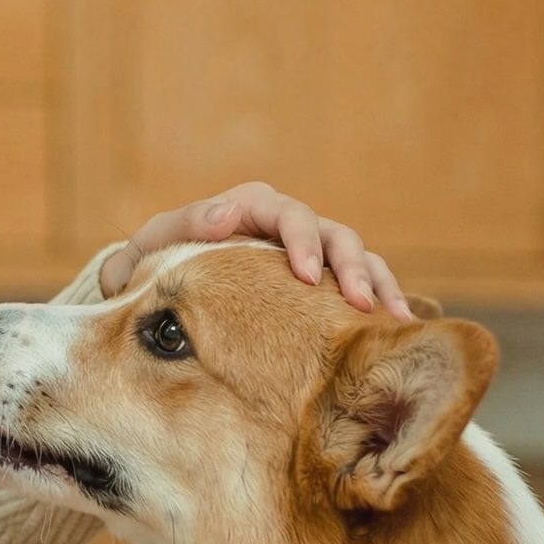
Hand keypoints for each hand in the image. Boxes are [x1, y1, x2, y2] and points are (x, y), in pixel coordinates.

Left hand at [98, 180, 412, 318]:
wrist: (155, 296)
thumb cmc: (150, 267)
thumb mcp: (152, 245)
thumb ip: (181, 227)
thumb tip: (225, 216)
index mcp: (250, 208)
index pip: (286, 213)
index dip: (301, 239)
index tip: (305, 274)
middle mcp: (287, 229)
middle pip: (333, 235)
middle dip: (349, 266)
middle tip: (354, 301)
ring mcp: (310, 257)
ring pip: (357, 260)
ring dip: (377, 286)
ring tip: (391, 320)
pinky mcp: (321, 288)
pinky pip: (359, 290)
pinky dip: (378, 306)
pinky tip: (393, 335)